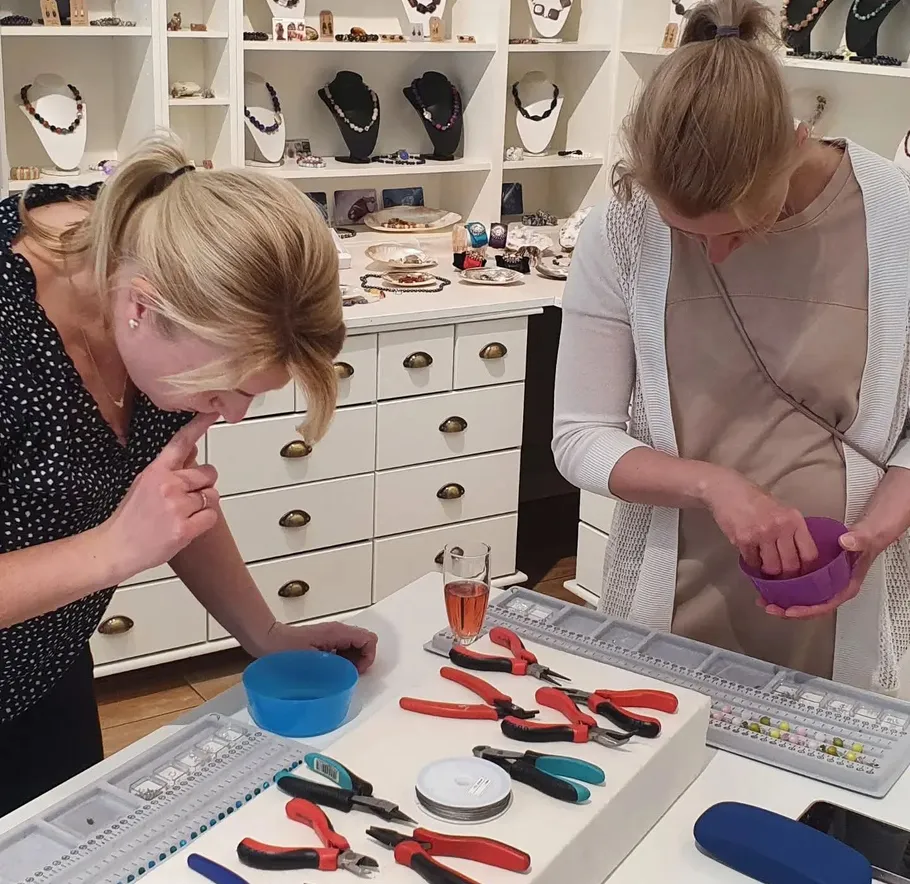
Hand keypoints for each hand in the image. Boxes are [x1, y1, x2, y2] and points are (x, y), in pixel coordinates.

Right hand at [98, 413, 219, 580]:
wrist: (116, 548)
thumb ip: (170, 467)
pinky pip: (211, 516)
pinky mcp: (184, 529)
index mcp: (156, 471)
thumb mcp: (144, 483)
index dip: (198, 425)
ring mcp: (176, 507)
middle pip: (208, 474)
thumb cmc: (131, 516)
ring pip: (212, 496)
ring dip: (203, 504)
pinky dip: (204, 521)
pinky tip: (187, 526)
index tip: (213, 411)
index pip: (181, 443)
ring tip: (182, 514)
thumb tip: (193, 448)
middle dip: (203, 484)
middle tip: (187, 498)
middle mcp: (168, 485)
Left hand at [263, 621, 378, 673]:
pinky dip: (342, 661)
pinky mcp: (325, 641)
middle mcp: (337, 631)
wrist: (267, 641)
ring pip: (354, 647)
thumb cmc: (286, 650)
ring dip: (352, 662)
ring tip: (337, 674)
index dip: (368, 657)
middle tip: (347, 675)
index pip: (369, 639)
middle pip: (363, 642)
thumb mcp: (313, 661)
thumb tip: (349, 674)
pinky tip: (329, 671)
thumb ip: (334, 665)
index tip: (356, 671)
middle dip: (361, 660)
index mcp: (338, 632)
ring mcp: (331, 635)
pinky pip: (343, 649)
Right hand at [704, 469, 817, 578]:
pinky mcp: (743, 540)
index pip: (809, 554)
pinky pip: (752, 562)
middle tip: (782, 573)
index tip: (802, 573)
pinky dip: (753, 562)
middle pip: (791, 565)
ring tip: (765, 563)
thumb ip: (791, 530)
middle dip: (786, 573)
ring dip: (768, 569)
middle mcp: (781, 527)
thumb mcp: (781, 510)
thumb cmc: (755, 499)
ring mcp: (762, 535)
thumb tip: (798, 556)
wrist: (727, 490)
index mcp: (794, 519)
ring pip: (772, 567)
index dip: (807, 568)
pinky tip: (751, 554)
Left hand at [769, 467, 909, 619]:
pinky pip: (799, 589)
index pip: (825, 604)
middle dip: (789, 610)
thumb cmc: (865, 541)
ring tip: (764, 600)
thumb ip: (857, 541)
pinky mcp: (815, 579)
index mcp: (845, 587)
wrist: (864, 535)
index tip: (790, 609)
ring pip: (802, 600)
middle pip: (810, 607)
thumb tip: (846, 541)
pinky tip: (769, 587)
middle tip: (769, 606)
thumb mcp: (863, 540)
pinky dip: (785, 590)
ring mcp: (823, 586)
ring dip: (783, 602)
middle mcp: (833, 590)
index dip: (807, 609)